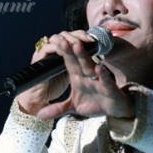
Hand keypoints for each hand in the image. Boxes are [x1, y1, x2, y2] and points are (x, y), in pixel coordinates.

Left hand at [17, 30, 134, 119]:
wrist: (114, 110)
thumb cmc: (95, 103)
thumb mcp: (73, 107)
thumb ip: (57, 109)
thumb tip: (39, 115)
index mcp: (78, 77)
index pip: (68, 62)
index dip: (61, 53)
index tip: (52, 42)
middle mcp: (88, 76)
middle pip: (77, 60)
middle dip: (69, 50)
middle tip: (61, 38)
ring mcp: (98, 81)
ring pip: (90, 67)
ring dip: (84, 57)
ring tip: (76, 46)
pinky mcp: (109, 88)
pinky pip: (106, 81)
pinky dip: (103, 75)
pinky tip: (99, 68)